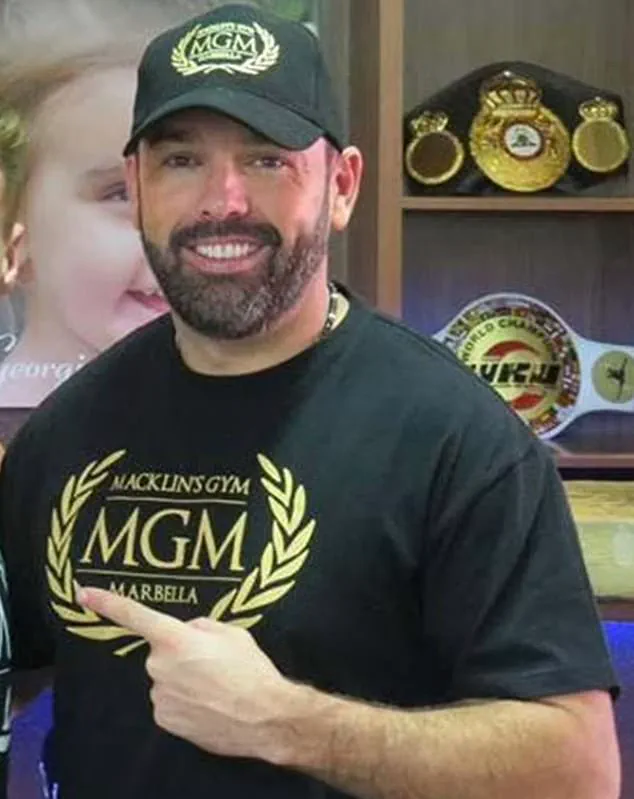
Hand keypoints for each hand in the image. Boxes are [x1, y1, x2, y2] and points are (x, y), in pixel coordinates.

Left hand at [78, 587, 303, 761]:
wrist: (265, 718)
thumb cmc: (251, 670)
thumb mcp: (232, 633)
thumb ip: (202, 627)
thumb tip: (188, 632)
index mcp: (176, 638)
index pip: (135, 616)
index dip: (107, 603)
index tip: (82, 594)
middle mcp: (160, 665)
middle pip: (163, 651)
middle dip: (181, 653)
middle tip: (213, 663)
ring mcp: (159, 695)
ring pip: (166, 677)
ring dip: (184, 679)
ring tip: (216, 687)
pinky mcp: (163, 719)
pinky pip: (169, 701)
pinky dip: (184, 701)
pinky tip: (208, 704)